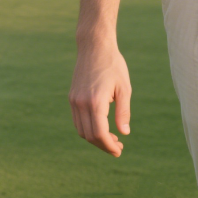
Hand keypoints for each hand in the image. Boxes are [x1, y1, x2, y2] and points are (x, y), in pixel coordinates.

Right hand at [69, 39, 131, 156]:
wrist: (94, 47)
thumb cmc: (113, 65)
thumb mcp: (124, 87)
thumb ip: (123, 111)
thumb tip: (124, 133)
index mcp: (95, 102)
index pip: (99, 134)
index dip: (109, 146)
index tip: (119, 151)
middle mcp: (81, 104)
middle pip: (89, 135)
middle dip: (103, 145)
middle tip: (118, 147)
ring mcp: (74, 101)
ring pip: (81, 130)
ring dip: (95, 139)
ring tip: (111, 139)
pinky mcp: (72, 98)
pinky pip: (77, 121)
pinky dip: (88, 129)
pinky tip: (101, 127)